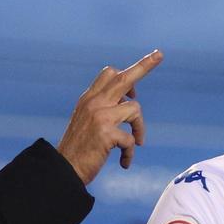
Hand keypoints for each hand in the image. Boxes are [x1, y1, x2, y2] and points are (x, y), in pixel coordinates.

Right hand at [57, 50, 163, 184]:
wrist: (63, 169)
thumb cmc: (78, 149)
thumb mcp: (86, 121)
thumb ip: (102, 108)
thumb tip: (128, 101)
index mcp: (89, 99)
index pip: (109, 74)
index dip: (127, 72)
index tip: (142, 70)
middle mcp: (94, 102)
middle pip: (124, 78)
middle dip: (144, 65)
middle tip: (159, 54)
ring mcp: (100, 117)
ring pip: (134, 109)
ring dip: (139, 127)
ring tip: (137, 142)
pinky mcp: (106, 134)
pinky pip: (130, 140)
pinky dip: (130, 153)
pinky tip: (124, 162)